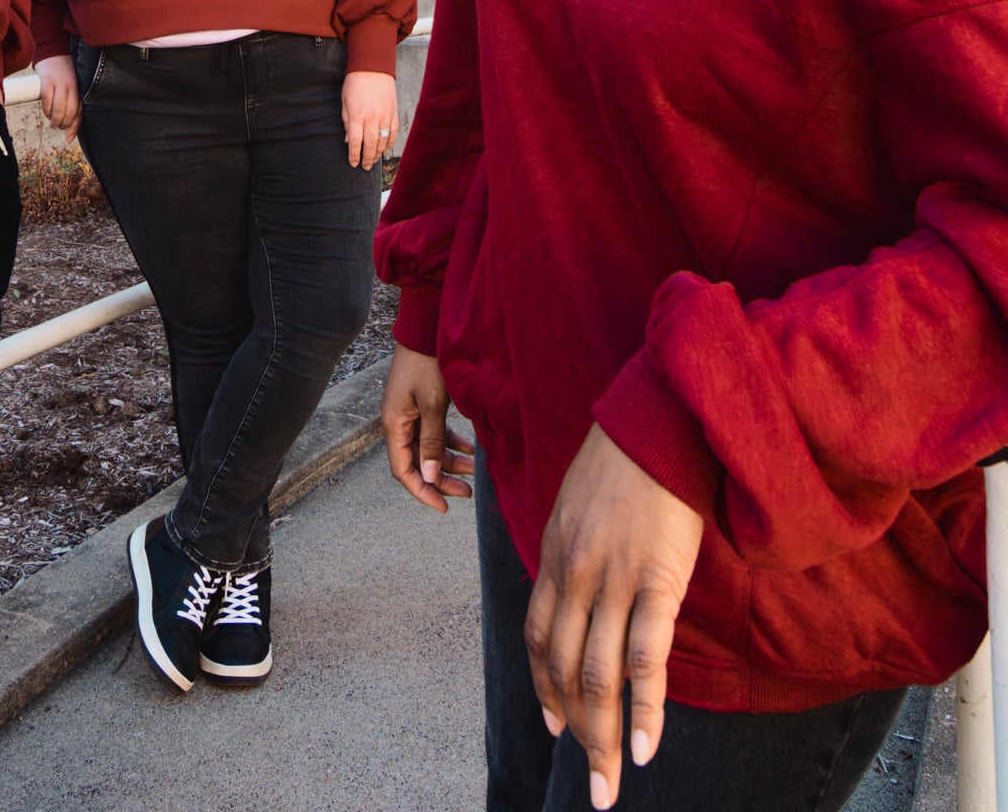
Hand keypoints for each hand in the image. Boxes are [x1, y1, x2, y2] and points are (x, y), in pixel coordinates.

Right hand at [36, 53, 81, 140]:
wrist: (53, 51)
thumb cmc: (62, 73)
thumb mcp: (71, 85)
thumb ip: (71, 100)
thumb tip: (67, 125)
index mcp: (79, 88)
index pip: (80, 111)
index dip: (75, 127)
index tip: (69, 138)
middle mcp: (71, 86)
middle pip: (71, 111)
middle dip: (64, 124)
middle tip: (58, 126)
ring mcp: (59, 83)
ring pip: (60, 108)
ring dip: (55, 119)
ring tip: (52, 122)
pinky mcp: (47, 80)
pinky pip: (47, 99)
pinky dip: (46, 110)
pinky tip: (46, 112)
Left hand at [341, 69, 398, 169]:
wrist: (373, 66)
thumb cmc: (355, 83)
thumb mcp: (344, 102)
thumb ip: (347, 123)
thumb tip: (349, 141)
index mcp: (357, 116)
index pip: (356, 143)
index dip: (354, 156)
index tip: (353, 163)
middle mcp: (372, 118)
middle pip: (370, 145)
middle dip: (366, 159)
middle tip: (364, 167)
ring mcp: (385, 116)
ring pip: (383, 141)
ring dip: (378, 154)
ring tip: (373, 161)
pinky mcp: (394, 112)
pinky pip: (393, 132)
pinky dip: (389, 143)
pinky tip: (384, 149)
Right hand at [380, 342, 474, 512]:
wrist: (425, 329)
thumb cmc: (427, 364)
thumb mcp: (433, 405)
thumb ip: (431, 441)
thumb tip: (428, 477)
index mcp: (394, 425)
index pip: (403, 471)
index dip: (422, 491)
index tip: (444, 507)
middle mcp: (398, 422)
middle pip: (417, 462)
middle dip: (441, 479)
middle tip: (468, 492)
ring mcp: (409, 413)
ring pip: (427, 448)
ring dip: (448, 460)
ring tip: (474, 469)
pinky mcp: (420, 404)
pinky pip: (433, 432)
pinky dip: (450, 442)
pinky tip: (469, 447)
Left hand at [524, 424, 704, 808]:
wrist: (657, 420)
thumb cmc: (625, 457)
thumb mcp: (579, 501)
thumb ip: (576, 545)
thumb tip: (582, 582)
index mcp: (554, 553)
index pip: (538, 636)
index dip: (544, 686)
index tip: (553, 724)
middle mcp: (574, 573)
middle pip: (563, 668)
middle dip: (575, 732)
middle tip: (590, 782)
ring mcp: (612, 580)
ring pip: (598, 676)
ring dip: (604, 739)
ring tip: (610, 784)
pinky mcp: (656, 581)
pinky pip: (645, 658)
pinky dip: (644, 709)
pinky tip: (646, 747)